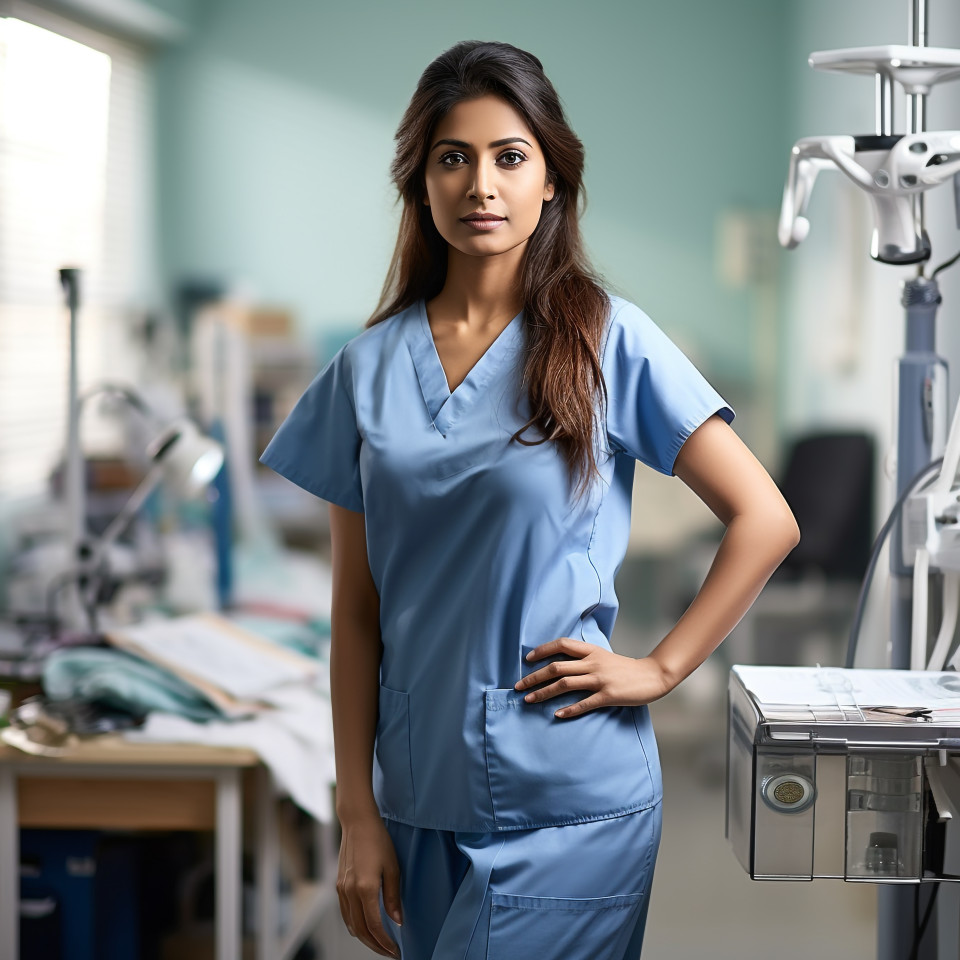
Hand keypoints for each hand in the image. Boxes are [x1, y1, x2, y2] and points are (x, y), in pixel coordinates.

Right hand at [336, 814, 402, 957]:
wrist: (357, 823)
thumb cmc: (378, 841)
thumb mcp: (393, 867)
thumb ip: (393, 897)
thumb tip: (397, 921)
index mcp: (365, 888)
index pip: (375, 926)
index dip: (385, 943)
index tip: (395, 951)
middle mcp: (350, 892)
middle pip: (360, 930)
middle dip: (375, 946)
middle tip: (389, 952)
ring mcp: (342, 889)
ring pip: (350, 924)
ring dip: (364, 938)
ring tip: (379, 943)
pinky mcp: (338, 885)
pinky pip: (345, 913)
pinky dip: (354, 925)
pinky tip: (364, 927)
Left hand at [515, 638, 671, 718]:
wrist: (652, 676)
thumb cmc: (624, 668)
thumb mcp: (603, 656)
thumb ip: (584, 658)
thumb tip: (561, 663)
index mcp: (591, 651)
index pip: (561, 644)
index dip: (542, 650)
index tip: (527, 659)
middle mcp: (593, 663)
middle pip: (557, 667)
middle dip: (534, 677)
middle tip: (518, 686)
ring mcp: (600, 679)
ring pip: (565, 684)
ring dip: (544, 693)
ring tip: (529, 700)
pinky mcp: (608, 695)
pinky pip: (584, 703)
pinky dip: (569, 709)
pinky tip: (557, 715)